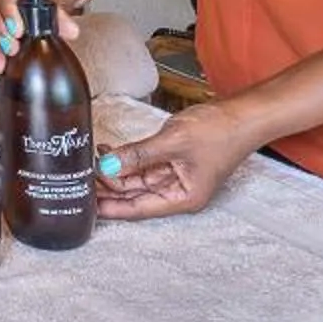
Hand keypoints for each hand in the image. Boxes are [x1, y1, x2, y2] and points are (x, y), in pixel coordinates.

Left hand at [96, 104, 257, 220]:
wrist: (243, 113)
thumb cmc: (220, 131)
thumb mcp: (173, 142)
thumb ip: (138, 155)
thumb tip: (108, 167)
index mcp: (183, 198)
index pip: (138, 208)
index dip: (112, 208)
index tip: (87, 206)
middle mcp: (178, 191)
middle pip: (135, 195)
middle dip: (108, 187)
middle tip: (79, 180)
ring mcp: (176, 175)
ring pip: (137, 179)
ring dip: (115, 170)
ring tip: (88, 163)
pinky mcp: (174, 159)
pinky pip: (144, 163)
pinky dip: (126, 158)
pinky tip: (108, 151)